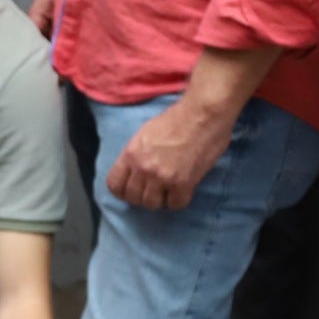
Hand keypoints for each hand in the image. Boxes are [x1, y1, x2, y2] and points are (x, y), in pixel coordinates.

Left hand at [106, 97, 233, 210]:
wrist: (203, 114)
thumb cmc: (177, 118)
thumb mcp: (144, 133)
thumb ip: (136, 154)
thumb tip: (134, 170)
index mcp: (130, 154)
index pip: (114, 185)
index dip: (122, 191)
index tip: (132, 190)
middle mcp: (143, 168)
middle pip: (133, 198)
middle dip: (142, 196)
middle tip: (153, 190)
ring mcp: (162, 177)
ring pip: (152, 204)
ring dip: (159, 200)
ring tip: (167, 191)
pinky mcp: (184, 183)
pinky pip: (175, 205)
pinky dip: (178, 200)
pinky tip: (182, 190)